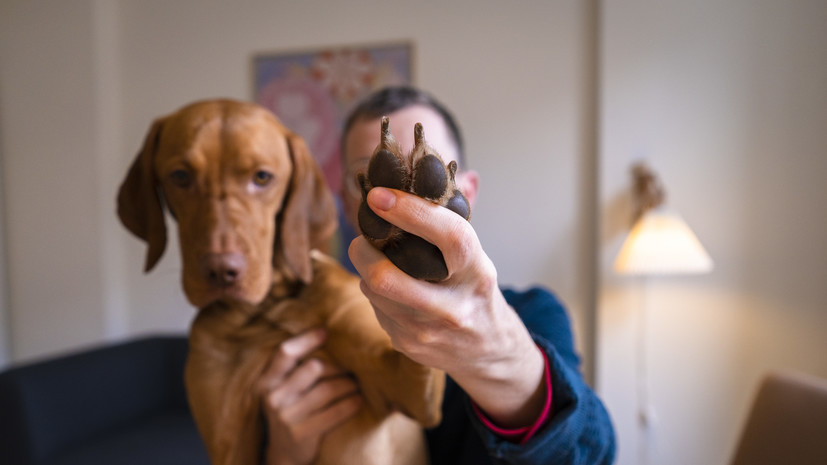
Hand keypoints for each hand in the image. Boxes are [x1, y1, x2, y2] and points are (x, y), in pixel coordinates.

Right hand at [259, 329, 362, 464]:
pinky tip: (359, 400)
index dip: (306, 339)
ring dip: (348, 383)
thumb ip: (293, 370)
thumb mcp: (280, 391)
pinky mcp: (302, 435)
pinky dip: (350, 404)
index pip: (285, 353)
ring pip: (327, 389)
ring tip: (358, 382)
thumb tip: (325, 335)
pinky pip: (334, 413)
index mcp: (266, 383)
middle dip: (338, 365)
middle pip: (314, 368)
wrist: (283, 455)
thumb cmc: (288, 412)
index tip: (326, 331)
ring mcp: (286, 417)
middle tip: (352, 366)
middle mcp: (274, 398)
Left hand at [348, 187, 545, 428]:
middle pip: (388, 277)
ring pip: (375, 292)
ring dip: (367, 270)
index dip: (410, 211)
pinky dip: (375, 293)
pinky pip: (376, 310)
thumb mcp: (476, 257)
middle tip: (362, 236)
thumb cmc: (473, 290)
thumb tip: (428, 169)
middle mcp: (454, 306)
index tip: (378, 195)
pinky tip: (389, 289)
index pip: (448, 236)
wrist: (488, 350)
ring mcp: (430, 331)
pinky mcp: (410, 345)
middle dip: (363, 251)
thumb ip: (450, 220)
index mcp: (477, 272)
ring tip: (376, 259)